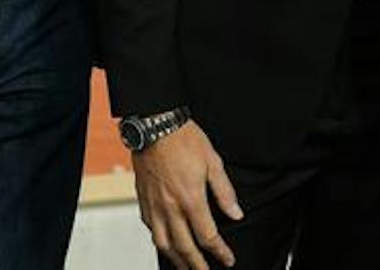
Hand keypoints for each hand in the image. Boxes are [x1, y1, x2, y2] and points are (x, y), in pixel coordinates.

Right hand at [130, 121, 243, 269]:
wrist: (154, 124)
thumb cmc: (182, 138)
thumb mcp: (213, 162)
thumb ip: (225, 192)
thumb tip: (236, 213)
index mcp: (191, 199)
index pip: (208, 237)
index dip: (220, 253)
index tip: (228, 260)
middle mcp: (170, 207)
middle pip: (185, 247)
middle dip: (197, 266)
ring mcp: (154, 205)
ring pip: (163, 243)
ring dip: (176, 260)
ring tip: (185, 267)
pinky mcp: (143, 199)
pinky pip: (149, 228)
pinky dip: (159, 240)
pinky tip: (165, 242)